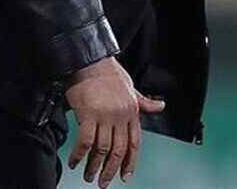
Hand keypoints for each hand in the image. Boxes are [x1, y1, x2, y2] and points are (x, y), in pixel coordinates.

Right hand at [65, 56, 165, 186]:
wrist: (91, 60)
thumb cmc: (109, 73)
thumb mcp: (131, 88)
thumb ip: (144, 102)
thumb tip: (161, 105)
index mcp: (132, 111)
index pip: (134, 144)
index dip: (130, 163)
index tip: (125, 176)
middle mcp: (121, 116)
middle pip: (118, 151)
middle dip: (111, 170)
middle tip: (104, 183)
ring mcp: (105, 116)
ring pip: (102, 150)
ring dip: (94, 166)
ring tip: (89, 176)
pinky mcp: (88, 114)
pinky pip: (85, 142)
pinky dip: (79, 155)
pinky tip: (75, 162)